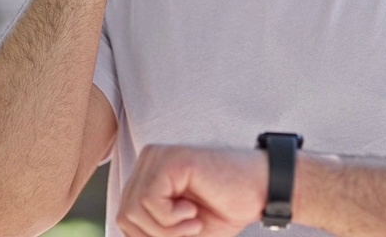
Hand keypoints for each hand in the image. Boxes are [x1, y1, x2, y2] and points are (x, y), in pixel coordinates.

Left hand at [117, 144, 265, 236]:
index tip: (182, 234)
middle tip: (190, 231)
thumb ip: (153, 232)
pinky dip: (171, 219)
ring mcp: (159, 156)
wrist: (261, 192)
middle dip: (156, 235)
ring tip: (193, 223)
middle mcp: (149, 160)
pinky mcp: (172, 159)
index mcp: (148, 175)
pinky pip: (149, 200)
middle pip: (125, 214)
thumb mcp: (180, 230)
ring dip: (166, 230)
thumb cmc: (224, 209)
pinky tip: (193, 213)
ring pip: (133, 209)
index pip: (124, 216)